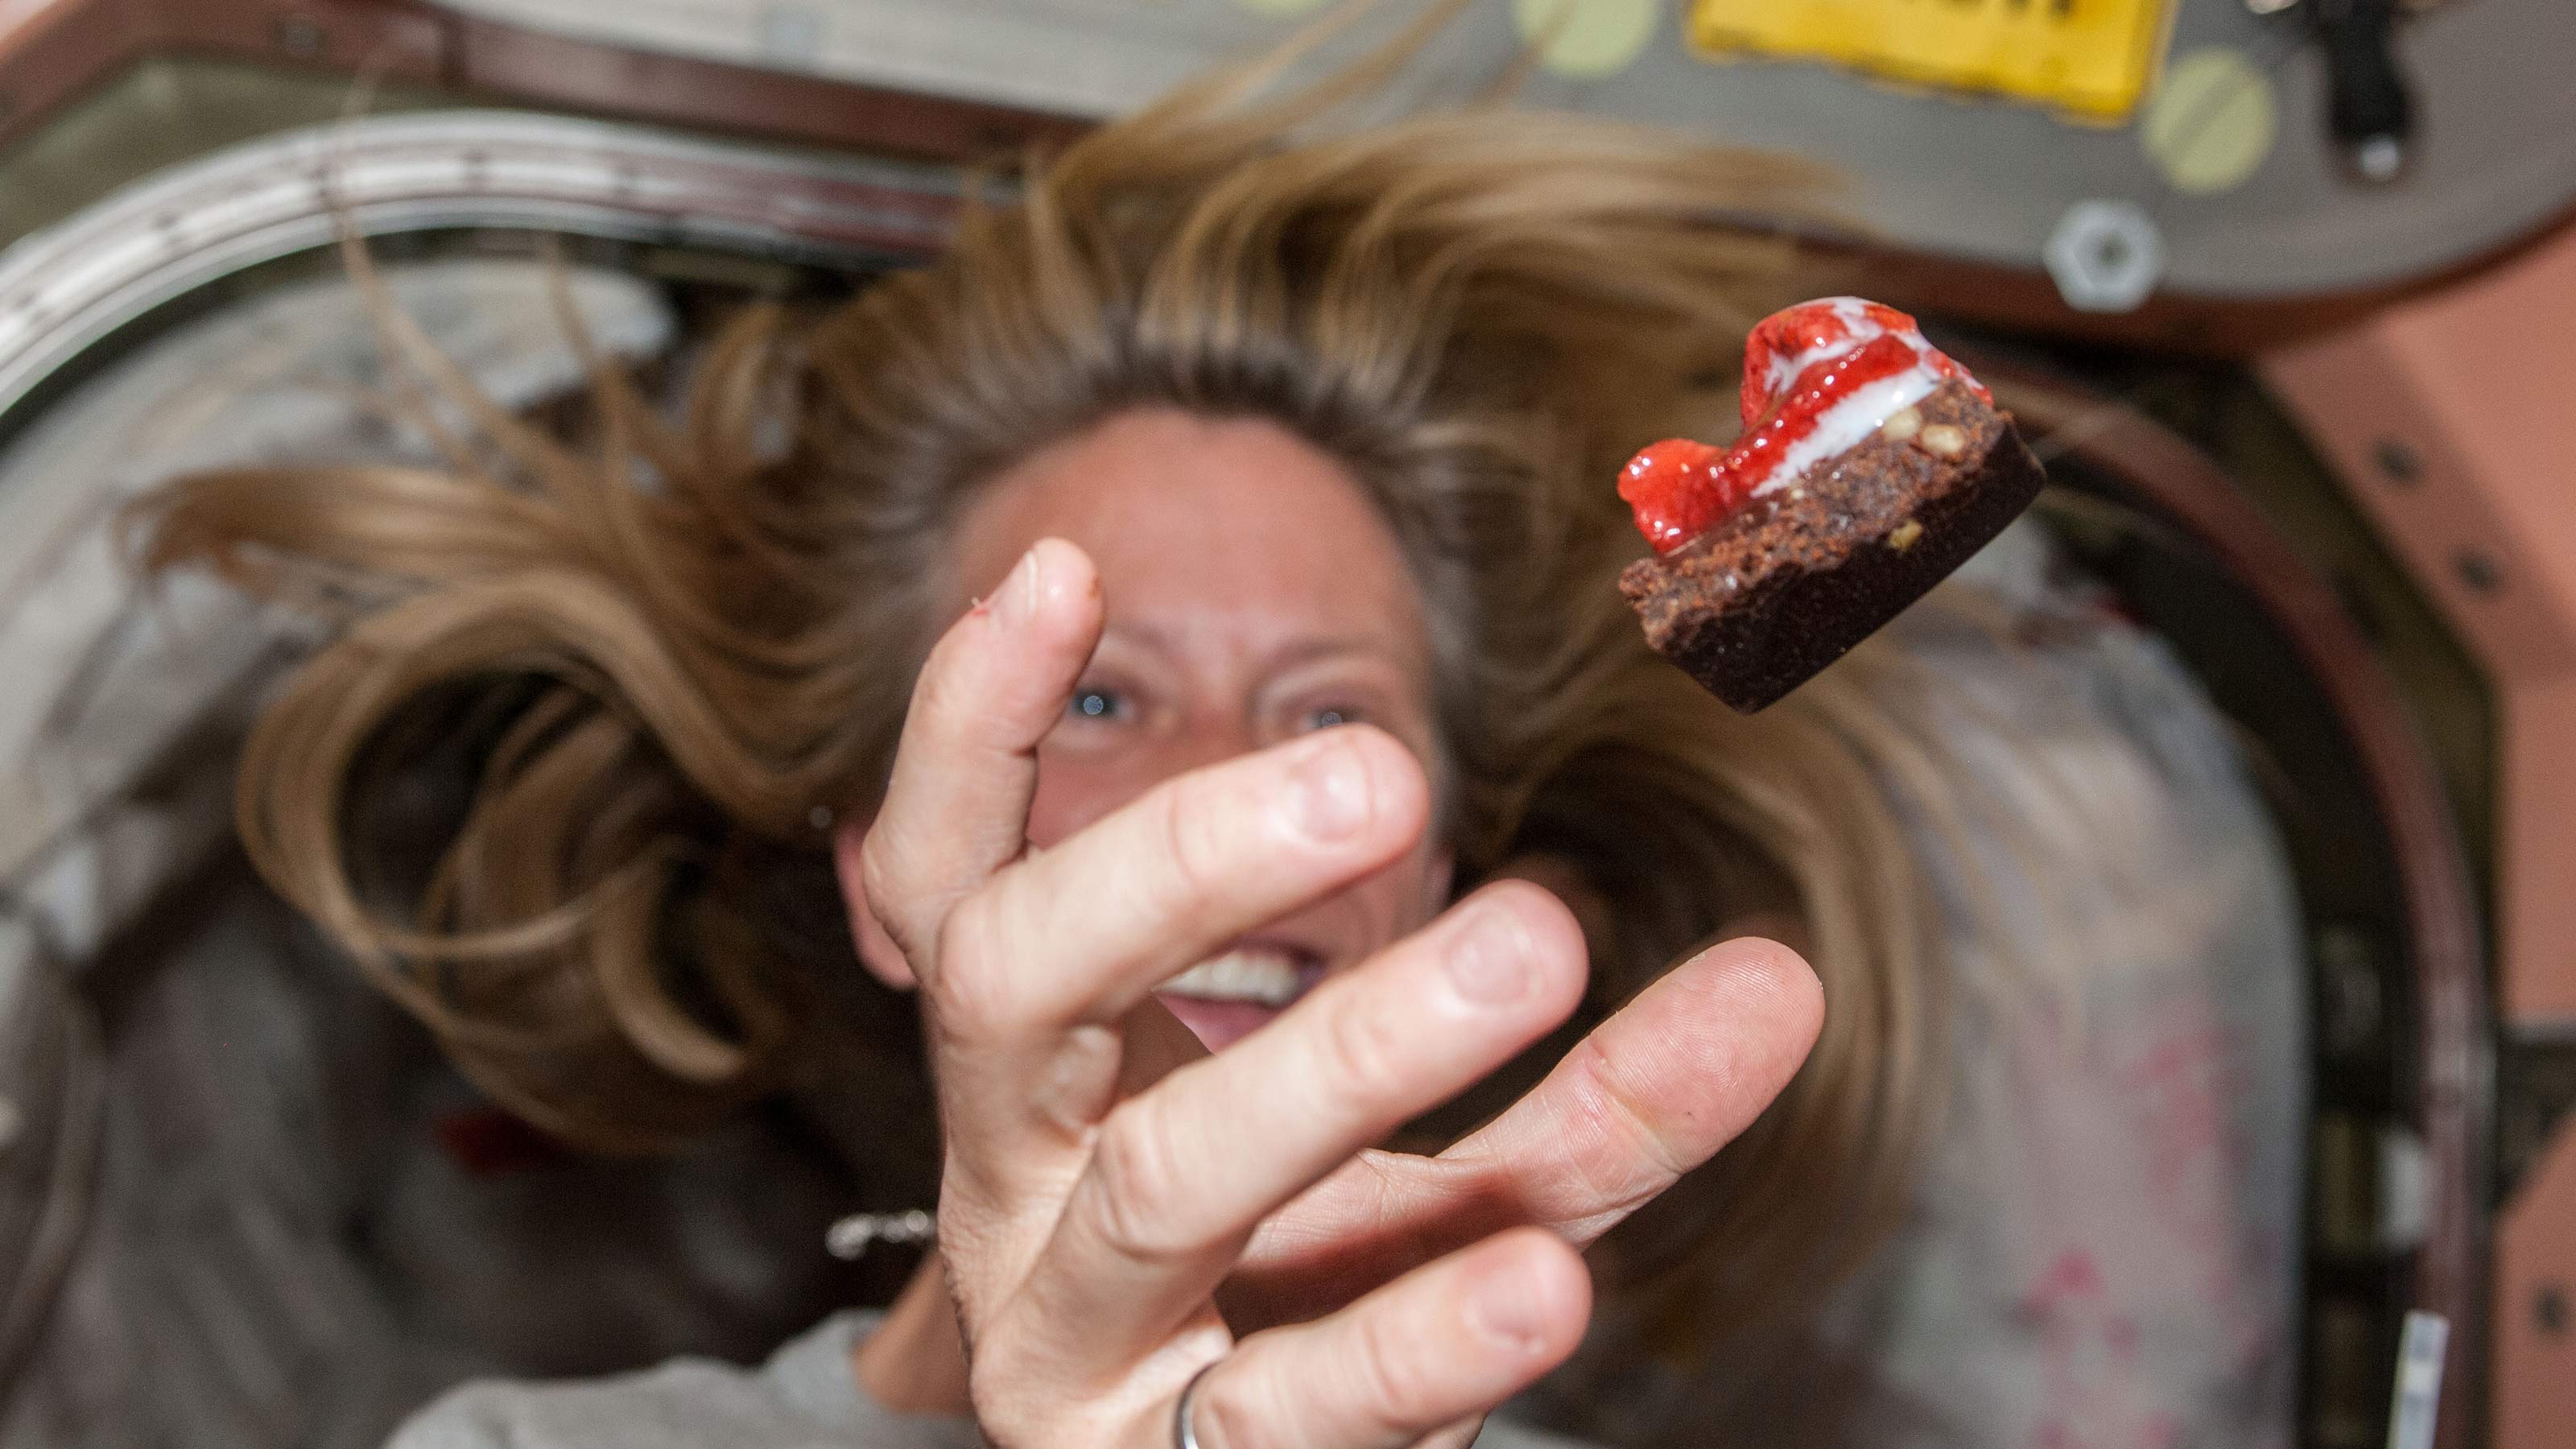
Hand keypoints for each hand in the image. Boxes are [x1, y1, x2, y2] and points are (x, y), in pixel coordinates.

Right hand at [857, 539, 1820, 1447]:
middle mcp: (1016, 1194)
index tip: (1066, 563)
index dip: (969, 731)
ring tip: (1537, 941)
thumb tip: (1794, 975)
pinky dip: (1420, 1343)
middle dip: (1179, 860)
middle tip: (1382, 775)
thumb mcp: (1437, 1165)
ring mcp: (1075, 1347)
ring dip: (1348, 1053)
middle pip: (1015, 984)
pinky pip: (1287, 1409)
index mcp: (1039, 1080)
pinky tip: (1547, 1284)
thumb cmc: (1321, 1302)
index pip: (950, 880)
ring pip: (1167, 1185)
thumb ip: (1583, 1076)